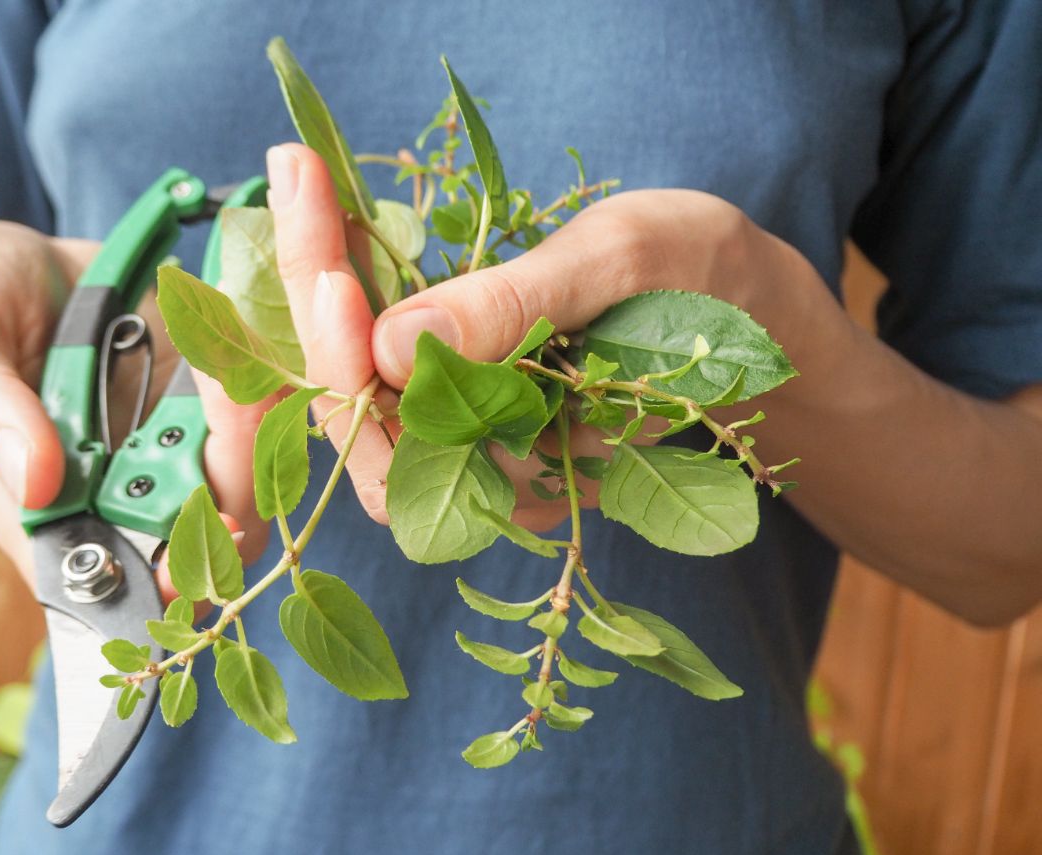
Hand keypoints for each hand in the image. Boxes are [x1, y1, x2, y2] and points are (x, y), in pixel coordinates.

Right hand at [0, 219, 266, 592]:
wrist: (22, 259)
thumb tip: (35, 482)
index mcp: (44, 511)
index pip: (114, 579)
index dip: (169, 572)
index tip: (206, 517)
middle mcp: (119, 499)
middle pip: (201, 543)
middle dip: (235, 484)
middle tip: (237, 394)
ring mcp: (171, 455)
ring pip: (245, 491)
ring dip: (260, 435)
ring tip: (245, 363)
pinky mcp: (209, 413)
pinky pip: (260, 430)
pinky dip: (269, 398)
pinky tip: (255, 346)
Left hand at [267, 144, 811, 527]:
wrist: (754, 309)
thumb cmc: (707, 284)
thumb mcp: (623, 270)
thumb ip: (516, 309)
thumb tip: (389, 341)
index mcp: (522, 466)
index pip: (383, 432)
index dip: (337, 343)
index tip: (325, 239)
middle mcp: (483, 475)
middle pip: (348, 413)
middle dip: (311, 302)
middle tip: (297, 181)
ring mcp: (476, 444)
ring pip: (355, 387)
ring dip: (319, 291)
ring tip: (306, 191)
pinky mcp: (471, 402)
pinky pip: (381, 362)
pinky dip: (352, 293)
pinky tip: (341, 226)